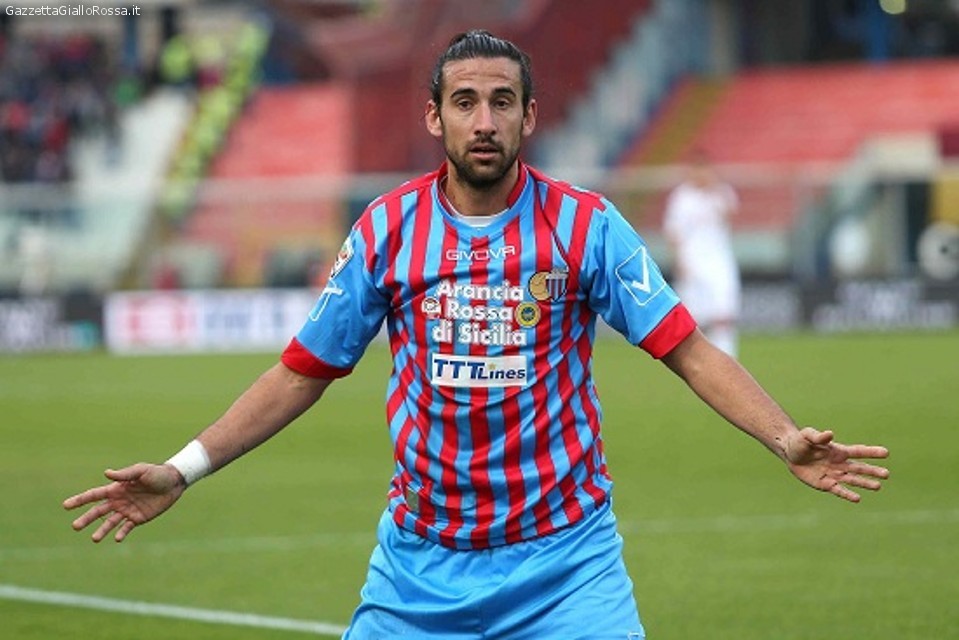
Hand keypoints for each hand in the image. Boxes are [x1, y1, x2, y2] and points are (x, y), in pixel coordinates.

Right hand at [63, 463, 185, 541]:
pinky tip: (116, 538)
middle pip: (98, 512)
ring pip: (110, 523)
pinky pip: (126, 528)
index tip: (65, 506)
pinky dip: (120, 533)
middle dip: (86, 519)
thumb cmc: (157, 473)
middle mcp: (118, 501)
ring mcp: (127, 510)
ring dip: (102, 530)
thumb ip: (124, 474)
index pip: (93, 495)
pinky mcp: (138, 518)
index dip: (79, 500)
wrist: (174, 482)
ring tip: (94, 539)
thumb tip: (106, 473)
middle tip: (75, 527)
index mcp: (116, 488)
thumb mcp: (141, 471)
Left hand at [783, 427, 889, 502]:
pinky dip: (847, 494)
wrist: (789, 454)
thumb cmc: (800, 442)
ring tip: (878, 486)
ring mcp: (834, 475)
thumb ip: (818, 436)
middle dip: (872, 471)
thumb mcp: (807, 436)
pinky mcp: (825, 485)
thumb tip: (830, 434)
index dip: (871, 452)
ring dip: (864, 483)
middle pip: (859, 468)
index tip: (886, 452)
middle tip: (887, 474)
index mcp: (838, 451)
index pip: (858, 451)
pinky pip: (838, 490)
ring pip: (852, 480)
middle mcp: (839, 464)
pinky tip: (857, 498)